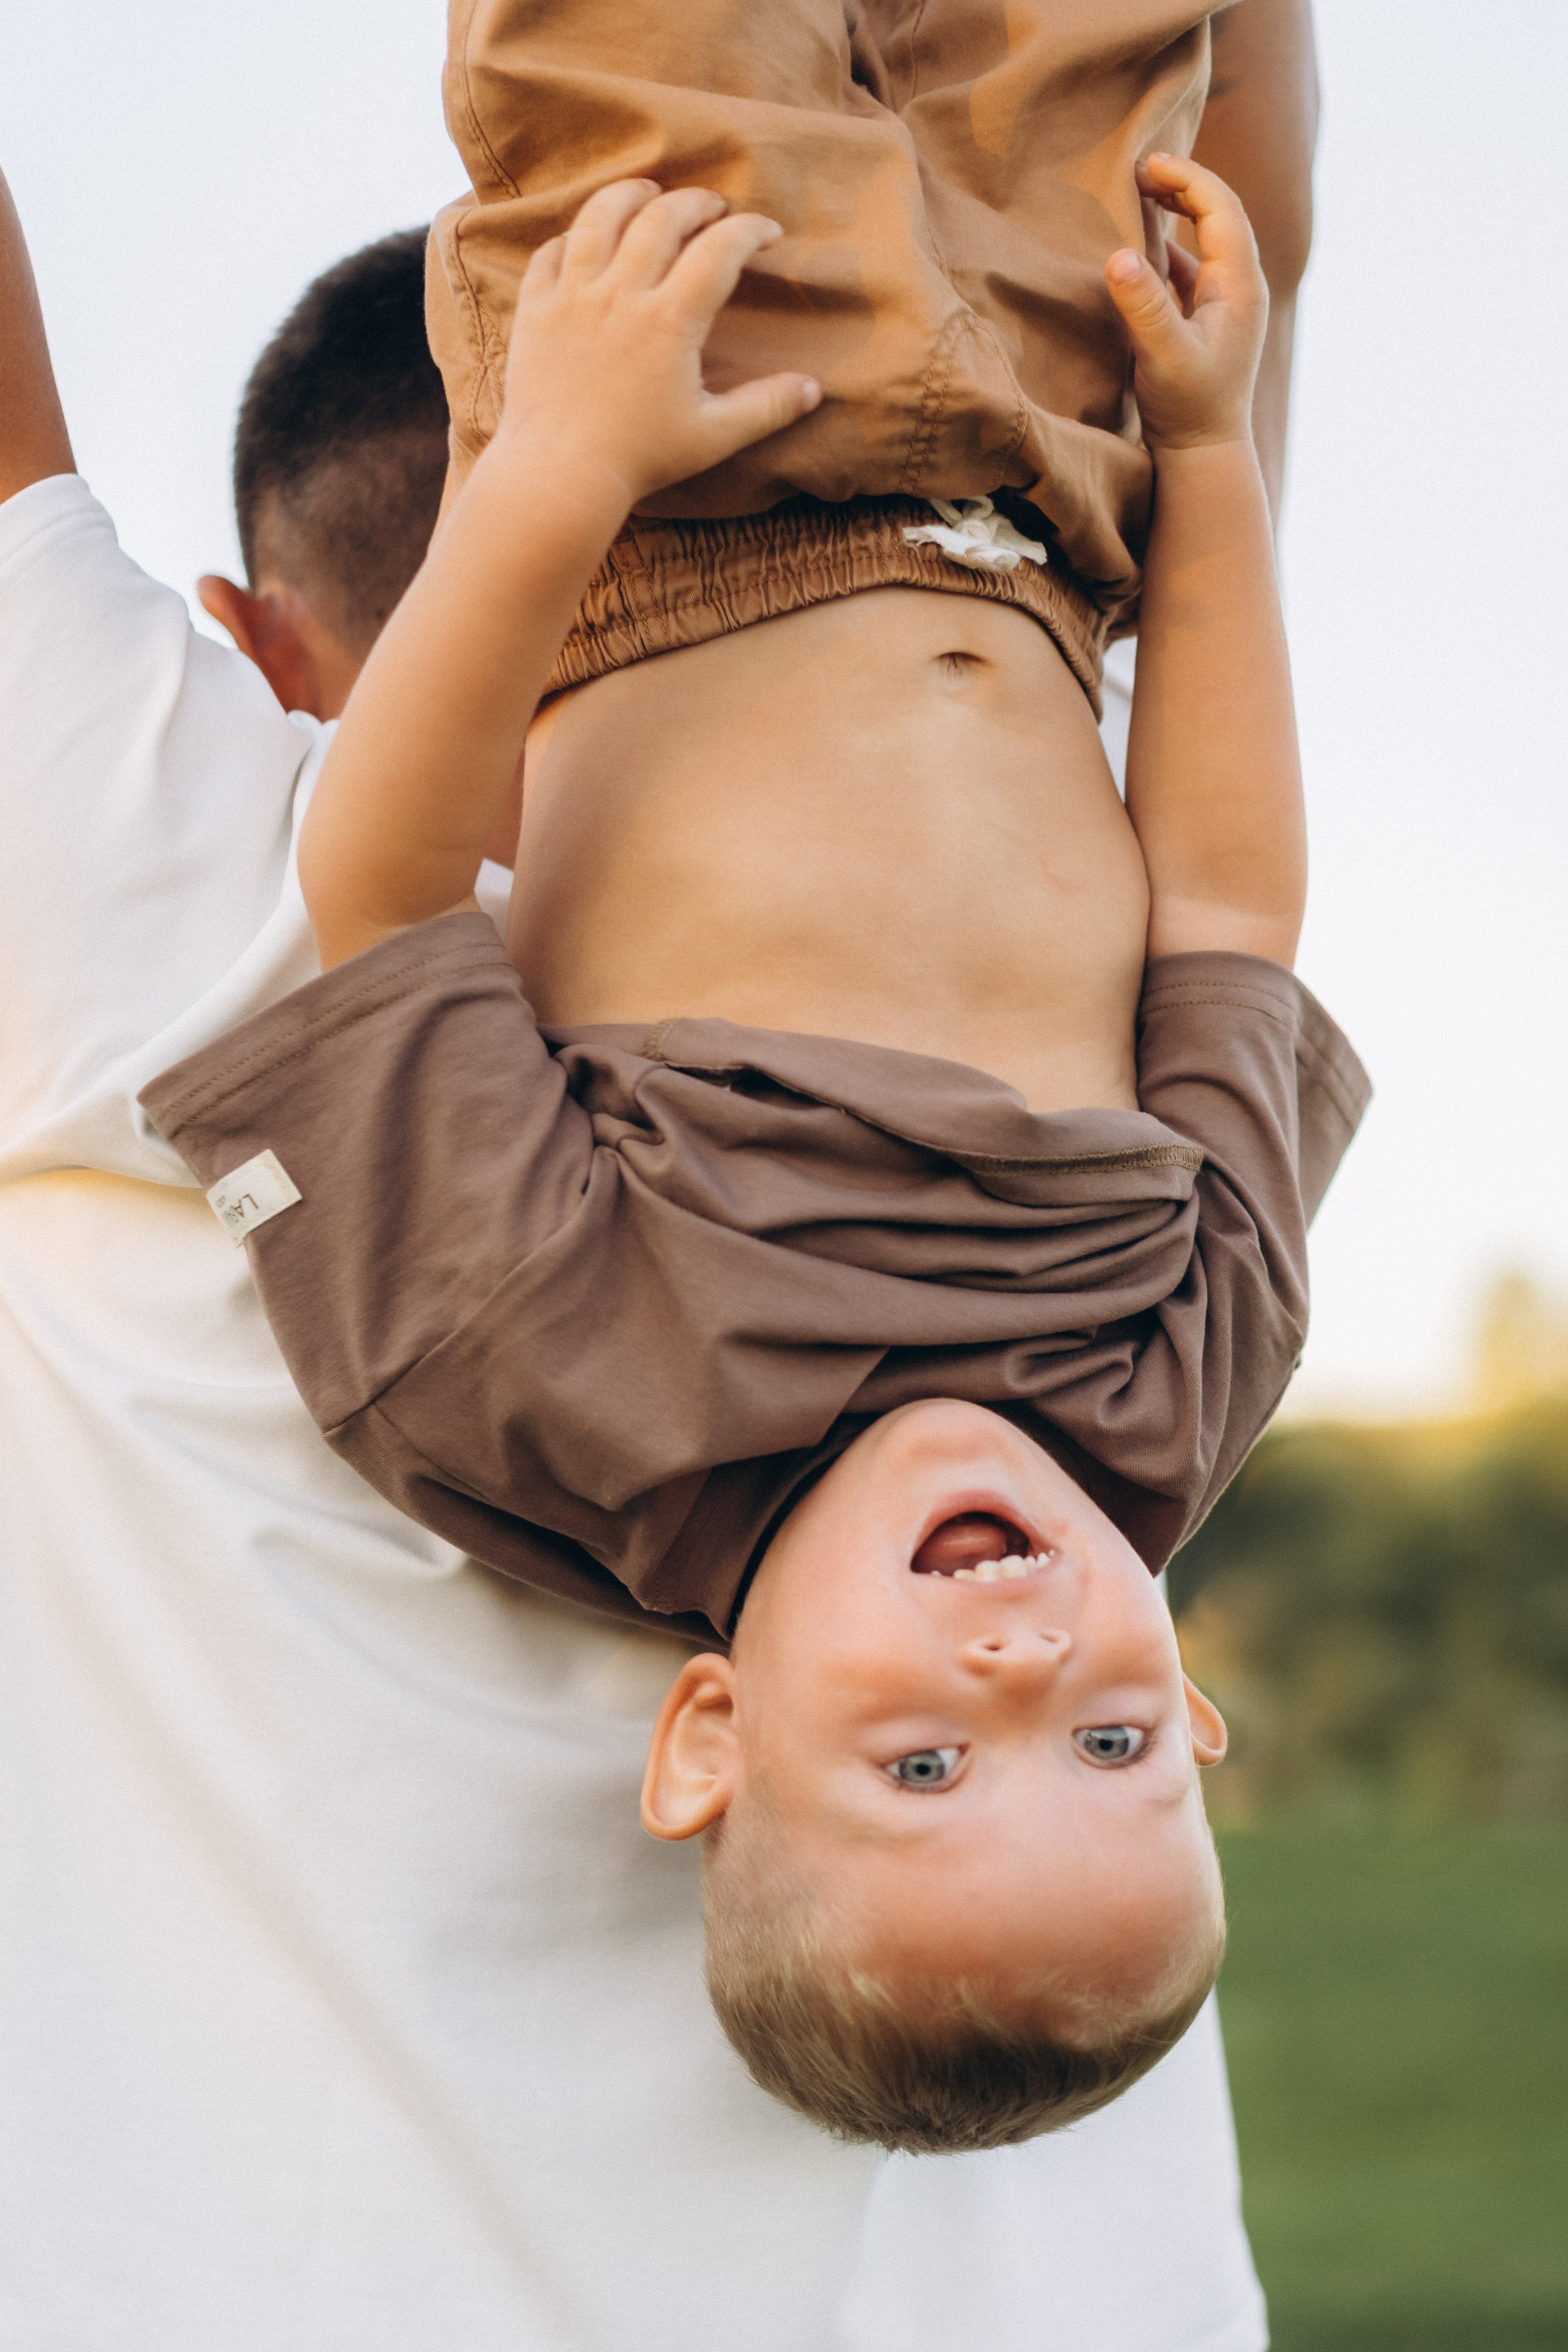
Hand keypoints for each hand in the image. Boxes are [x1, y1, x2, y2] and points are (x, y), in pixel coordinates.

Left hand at [494, 179, 820, 509]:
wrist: (560, 474)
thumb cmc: (640, 459)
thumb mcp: (713, 436)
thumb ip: (766, 408)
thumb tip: (814, 389)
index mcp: (669, 321)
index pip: (719, 250)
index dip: (749, 230)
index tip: (767, 232)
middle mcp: (620, 295)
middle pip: (661, 217)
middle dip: (695, 202)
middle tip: (713, 207)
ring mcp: (572, 297)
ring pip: (599, 216)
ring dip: (630, 195)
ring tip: (649, 192)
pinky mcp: (536, 309)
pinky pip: (551, 252)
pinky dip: (573, 237)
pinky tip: (587, 240)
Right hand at [1104, 154, 1267, 455]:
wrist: (1202, 455)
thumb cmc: (1187, 409)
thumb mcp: (1163, 357)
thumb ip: (1144, 306)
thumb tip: (1117, 255)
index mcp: (1240, 286)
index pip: (1221, 209)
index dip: (1188, 177)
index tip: (1150, 161)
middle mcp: (1239, 287)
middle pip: (1218, 213)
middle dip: (1182, 184)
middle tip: (1141, 167)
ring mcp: (1224, 303)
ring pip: (1204, 238)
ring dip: (1174, 210)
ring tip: (1137, 192)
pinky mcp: (1205, 320)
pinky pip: (1189, 267)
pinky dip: (1166, 246)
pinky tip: (1138, 244)